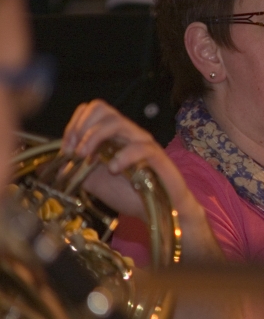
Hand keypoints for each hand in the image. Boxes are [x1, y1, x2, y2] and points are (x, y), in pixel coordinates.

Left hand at [61, 99, 178, 220]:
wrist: (158, 210)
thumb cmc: (131, 193)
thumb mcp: (95, 182)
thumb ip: (76, 170)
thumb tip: (51, 164)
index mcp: (113, 135)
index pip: (92, 110)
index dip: (74, 124)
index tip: (66, 148)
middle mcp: (127, 133)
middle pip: (102, 108)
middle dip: (82, 127)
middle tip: (76, 151)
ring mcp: (142, 142)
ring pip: (117, 122)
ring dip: (95, 137)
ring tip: (87, 158)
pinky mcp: (156, 156)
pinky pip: (139, 147)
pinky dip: (122, 157)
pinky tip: (114, 170)